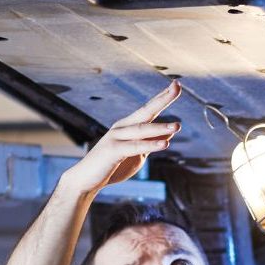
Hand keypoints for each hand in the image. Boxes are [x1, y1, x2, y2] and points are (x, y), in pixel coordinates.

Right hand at [65, 81, 180, 194]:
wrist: (86, 180)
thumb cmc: (113, 166)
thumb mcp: (138, 154)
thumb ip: (150, 143)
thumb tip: (169, 134)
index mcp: (128, 126)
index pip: (148, 110)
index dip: (162, 97)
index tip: (176, 84)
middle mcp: (122, 127)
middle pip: (145, 111)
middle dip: (162, 99)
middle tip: (177, 86)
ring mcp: (116, 137)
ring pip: (141, 129)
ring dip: (160, 127)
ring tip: (177, 126)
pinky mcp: (112, 150)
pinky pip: (135, 146)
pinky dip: (150, 145)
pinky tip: (165, 144)